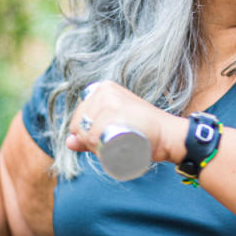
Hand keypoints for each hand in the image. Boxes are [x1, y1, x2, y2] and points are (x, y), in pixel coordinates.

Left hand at [66, 81, 188, 163]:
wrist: (167, 134)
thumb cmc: (143, 131)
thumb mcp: (114, 126)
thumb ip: (90, 134)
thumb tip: (69, 142)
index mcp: (102, 89)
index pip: (79, 117)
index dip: (87, 133)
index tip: (106, 138)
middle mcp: (104, 91)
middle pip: (80, 124)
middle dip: (89, 141)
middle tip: (112, 144)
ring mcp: (109, 100)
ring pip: (86, 132)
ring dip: (95, 147)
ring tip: (114, 146)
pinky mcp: (114, 110)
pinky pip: (93, 135)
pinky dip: (97, 146)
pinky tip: (111, 146)